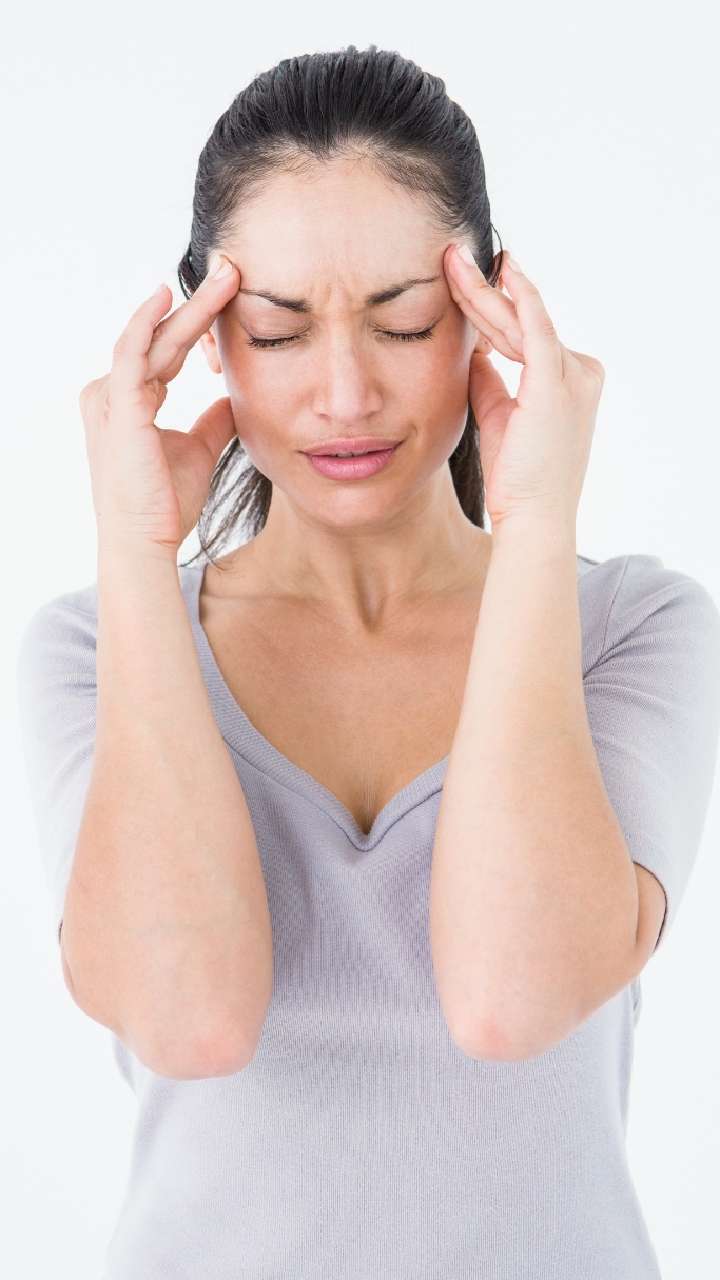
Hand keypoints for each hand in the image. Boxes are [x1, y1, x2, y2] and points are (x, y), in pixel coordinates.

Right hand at [79, 253, 240, 557]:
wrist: (146, 542)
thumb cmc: (166, 504)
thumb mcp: (199, 450)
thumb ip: (212, 420)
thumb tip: (233, 399)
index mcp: (131, 401)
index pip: (168, 351)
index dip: (199, 325)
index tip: (232, 299)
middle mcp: (114, 393)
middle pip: (162, 338)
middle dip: (199, 304)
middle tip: (232, 271)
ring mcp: (112, 398)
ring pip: (154, 339)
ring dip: (188, 307)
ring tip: (224, 278)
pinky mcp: (118, 406)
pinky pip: (132, 353)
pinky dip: (148, 322)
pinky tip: (167, 297)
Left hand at [443, 243, 604, 531]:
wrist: (532, 516)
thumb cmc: (516, 478)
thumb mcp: (500, 417)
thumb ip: (490, 381)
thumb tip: (474, 350)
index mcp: (569, 380)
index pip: (521, 334)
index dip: (489, 307)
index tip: (462, 283)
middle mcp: (580, 371)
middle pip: (518, 322)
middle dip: (482, 289)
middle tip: (451, 256)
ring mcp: (573, 375)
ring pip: (518, 321)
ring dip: (482, 290)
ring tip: (452, 260)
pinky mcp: (556, 382)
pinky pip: (535, 327)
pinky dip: (519, 297)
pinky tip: (502, 269)